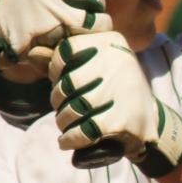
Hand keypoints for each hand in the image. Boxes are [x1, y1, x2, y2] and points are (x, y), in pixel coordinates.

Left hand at [50, 31, 181, 178]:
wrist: (149, 121)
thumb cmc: (110, 89)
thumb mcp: (91, 67)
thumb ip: (61, 61)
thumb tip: (32, 54)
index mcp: (110, 42)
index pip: (65, 51)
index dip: (57, 70)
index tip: (66, 81)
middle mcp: (119, 61)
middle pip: (67, 83)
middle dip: (59, 99)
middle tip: (67, 106)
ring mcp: (121, 91)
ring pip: (72, 109)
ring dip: (63, 121)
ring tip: (69, 123)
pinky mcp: (121, 121)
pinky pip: (82, 131)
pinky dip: (70, 139)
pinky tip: (67, 140)